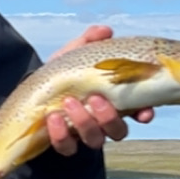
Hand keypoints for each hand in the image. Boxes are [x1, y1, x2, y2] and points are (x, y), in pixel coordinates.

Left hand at [43, 23, 155, 157]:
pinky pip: (67, 147)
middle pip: (118, 131)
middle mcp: (103, 122)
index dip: (144, 114)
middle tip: (95, 98)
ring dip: (85, 122)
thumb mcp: (76, 53)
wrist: (36, 88)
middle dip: (109, 117)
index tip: (144, 111)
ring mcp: (84, 134)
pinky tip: (53, 117)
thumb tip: (105, 31)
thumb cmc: (65, 71)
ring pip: (95, 140)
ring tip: (70, 102)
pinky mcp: (64, 143)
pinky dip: (61, 135)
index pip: (139, 112)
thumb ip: (90, 40)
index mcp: (114, 100)